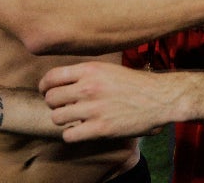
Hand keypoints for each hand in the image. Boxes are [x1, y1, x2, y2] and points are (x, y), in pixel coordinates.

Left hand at [40, 62, 164, 142]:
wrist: (158, 98)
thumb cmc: (132, 83)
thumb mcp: (106, 68)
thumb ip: (84, 73)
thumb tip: (59, 81)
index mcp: (89, 70)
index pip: (51, 77)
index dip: (44, 86)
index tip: (47, 92)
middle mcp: (88, 87)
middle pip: (51, 98)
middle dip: (53, 104)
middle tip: (62, 106)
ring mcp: (94, 109)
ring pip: (57, 117)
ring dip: (62, 119)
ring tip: (72, 118)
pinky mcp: (100, 129)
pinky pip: (69, 135)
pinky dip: (71, 134)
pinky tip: (80, 130)